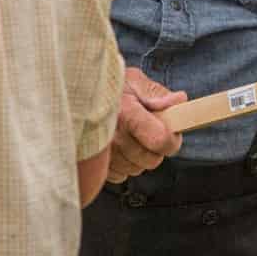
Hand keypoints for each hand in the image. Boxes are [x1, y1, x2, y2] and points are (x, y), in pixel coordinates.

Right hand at [106, 66, 185, 184]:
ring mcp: (102, 155)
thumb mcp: (132, 79)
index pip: (160, 140)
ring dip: (139, 156)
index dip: (172, 139)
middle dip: (156, 147)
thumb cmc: (106, 86)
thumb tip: (179, 101)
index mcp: (126, 113)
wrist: (77, 93)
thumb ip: (156, 93)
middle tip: (149, 130)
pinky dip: (124, 164)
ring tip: (130, 136)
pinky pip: (120, 175)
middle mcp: (112, 137)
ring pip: (136, 169)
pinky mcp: (95, 166)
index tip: (171, 131)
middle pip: (151, 160)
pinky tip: (119, 146)